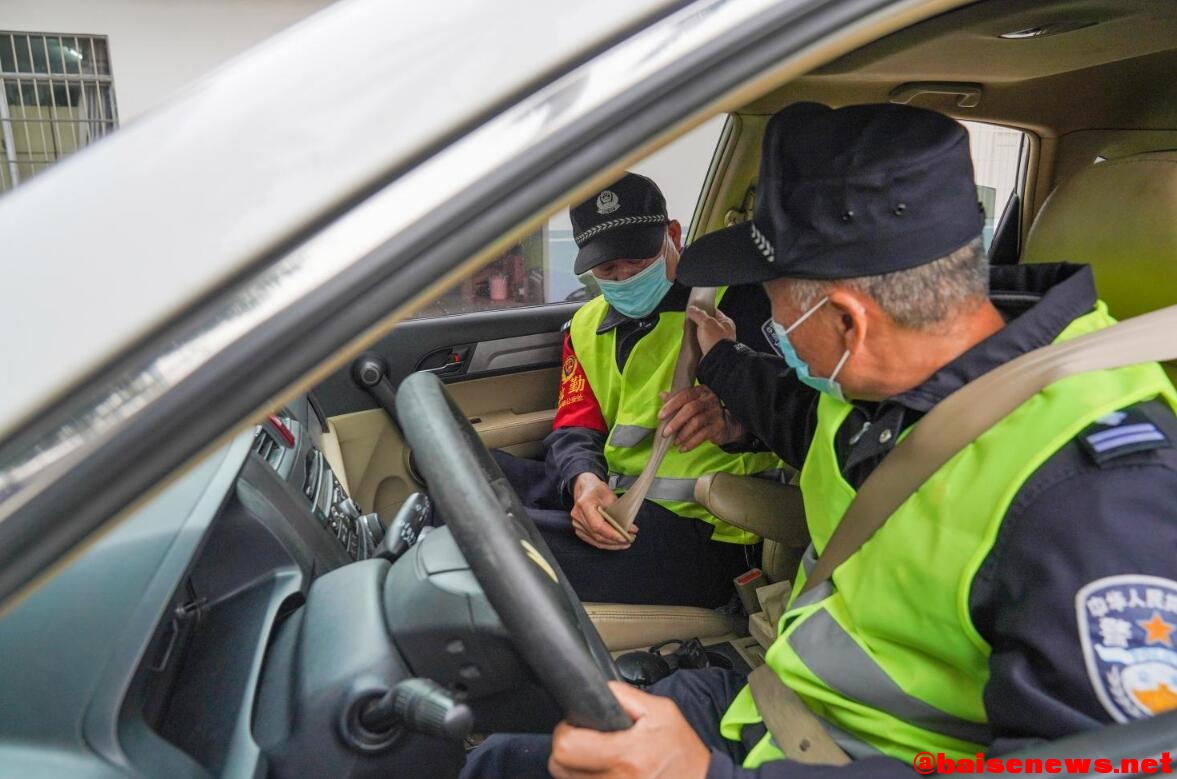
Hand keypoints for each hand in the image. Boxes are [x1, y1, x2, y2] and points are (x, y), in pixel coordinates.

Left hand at [549, 681, 711, 778]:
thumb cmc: (681, 749)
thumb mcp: (660, 710)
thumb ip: (623, 696)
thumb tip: (595, 688)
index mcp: (626, 755)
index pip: (566, 747)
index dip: (566, 732)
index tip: (576, 726)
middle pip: (559, 767)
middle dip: (567, 750)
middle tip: (585, 741)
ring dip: (575, 767)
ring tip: (597, 756)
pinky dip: (586, 777)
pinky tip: (601, 769)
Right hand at [571, 473, 636, 549]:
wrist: (584, 487)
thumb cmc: (596, 489)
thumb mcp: (610, 495)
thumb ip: (619, 512)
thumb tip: (630, 528)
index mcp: (584, 504)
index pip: (598, 526)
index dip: (612, 534)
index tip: (625, 537)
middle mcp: (578, 516)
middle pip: (597, 535)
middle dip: (615, 541)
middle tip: (629, 540)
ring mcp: (577, 524)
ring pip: (595, 541)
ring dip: (611, 544)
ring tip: (625, 543)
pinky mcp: (579, 530)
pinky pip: (592, 541)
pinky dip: (605, 543)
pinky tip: (615, 543)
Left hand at [658, 386, 743, 451]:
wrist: (727, 423)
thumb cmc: (704, 412)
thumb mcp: (692, 403)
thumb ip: (677, 400)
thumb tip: (662, 394)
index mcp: (700, 391)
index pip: (684, 395)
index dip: (671, 405)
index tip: (661, 416)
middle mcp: (709, 400)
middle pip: (690, 409)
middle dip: (675, 422)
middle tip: (665, 433)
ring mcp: (715, 413)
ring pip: (696, 422)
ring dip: (683, 434)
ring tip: (675, 442)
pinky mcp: (718, 426)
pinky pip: (702, 435)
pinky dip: (691, 443)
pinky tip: (683, 448)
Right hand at [687, 305, 736, 357]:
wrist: (716, 360)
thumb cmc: (716, 341)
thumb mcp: (706, 322)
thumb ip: (698, 314)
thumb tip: (691, 309)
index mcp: (726, 323)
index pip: (714, 312)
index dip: (703, 310)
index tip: (694, 311)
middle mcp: (723, 332)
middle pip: (707, 323)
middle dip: (697, 323)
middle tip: (689, 323)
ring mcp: (717, 342)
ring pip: (703, 334)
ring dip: (695, 334)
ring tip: (688, 333)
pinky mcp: (711, 351)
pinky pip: (701, 344)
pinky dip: (695, 343)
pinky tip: (691, 342)